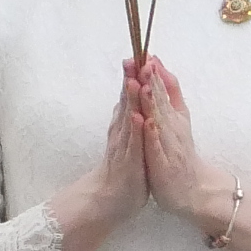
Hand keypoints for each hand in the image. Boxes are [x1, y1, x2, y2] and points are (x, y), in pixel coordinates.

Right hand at [77, 59, 153, 229]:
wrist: (112, 196)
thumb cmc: (125, 164)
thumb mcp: (130, 135)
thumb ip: (130, 113)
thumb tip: (131, 92)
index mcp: (125, 124)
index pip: (129, 95)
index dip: (133, 75)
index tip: (138, 54)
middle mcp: (122, 131)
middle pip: (125, 101)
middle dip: (129, 80)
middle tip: (132, 58)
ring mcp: (124, 145)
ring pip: (128, 118)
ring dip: (131, 100)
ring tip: (134, 81)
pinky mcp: (129, 161)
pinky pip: (133, 144)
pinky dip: (135, 131)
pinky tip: (138, 118)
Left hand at [134, 57, 231, 226]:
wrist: (193, 189)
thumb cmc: (181, 154)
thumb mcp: (178, 120)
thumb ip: (171, 94)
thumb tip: (161, 69)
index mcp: (173, 118)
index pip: (164, 91)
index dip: (155, 73)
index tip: (147, 53)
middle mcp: (173, 128)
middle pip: (162, 101)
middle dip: (154, 82)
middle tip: (147, 61)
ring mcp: (170, 146)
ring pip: (160, 121)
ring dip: (154, 103)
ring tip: (147, 85)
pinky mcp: (166, 164)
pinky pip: (158, 148)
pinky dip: (153, 135)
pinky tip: (148, 123)